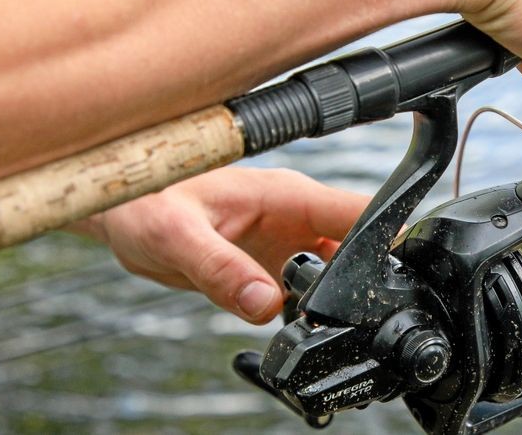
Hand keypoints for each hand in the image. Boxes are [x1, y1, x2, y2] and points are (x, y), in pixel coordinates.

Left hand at [72, 167, 368, 323]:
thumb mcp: (175, 237)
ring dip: (338, 299)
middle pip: (360, 247)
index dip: (389, 238)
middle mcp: (295, 217)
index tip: (399, 274)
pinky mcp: (276, 266)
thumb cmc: (142, 204)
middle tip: (352, 317)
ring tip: (321, 324)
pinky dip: (313, 310)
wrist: (122, 215)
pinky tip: (299, 326)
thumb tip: (265, 302)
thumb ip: (220, 270)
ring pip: (340, 272)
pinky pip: (310, 290)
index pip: (358, 210)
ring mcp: (289, 242)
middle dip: (365, 281)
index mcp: (285, 195)